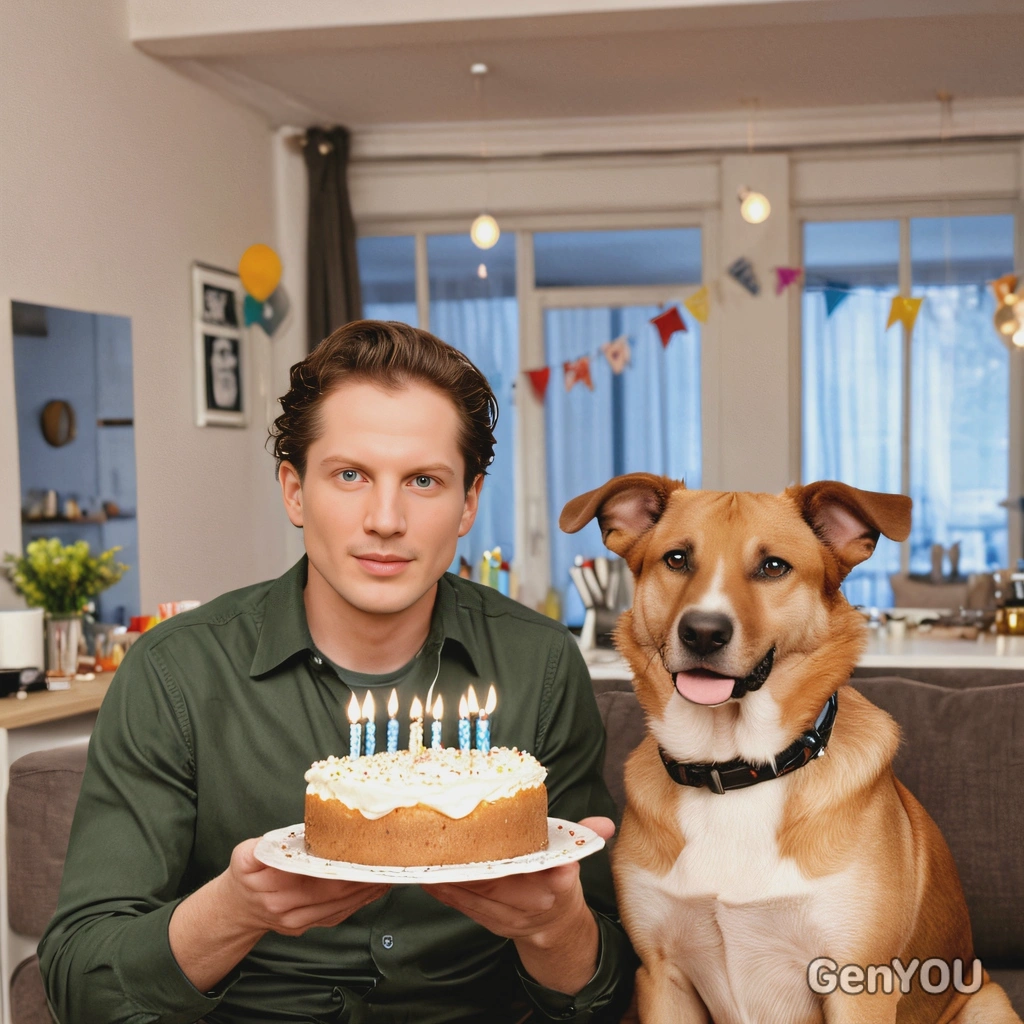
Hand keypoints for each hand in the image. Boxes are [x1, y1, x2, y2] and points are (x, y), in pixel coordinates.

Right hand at [169, 838, 389, 992]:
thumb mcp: (244, 855)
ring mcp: (299, 921)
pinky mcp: (310, 927)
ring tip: (388, 871)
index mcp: (270, 886)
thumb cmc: (247, 875)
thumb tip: (285, 840)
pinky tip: (376, 887)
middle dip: (360, 876)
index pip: (310, 873)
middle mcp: (286, 907)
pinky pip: (339, 914)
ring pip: (339, 905)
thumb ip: (261, 847)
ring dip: (366, 890)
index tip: (360, 852)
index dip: (337, 864)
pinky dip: (360, 901)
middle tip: (384, 860)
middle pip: (331, 891)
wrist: (239, 909)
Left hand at [421, 816, 614, 993]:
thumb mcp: (574, 858)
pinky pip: (464, 906)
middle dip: (475, 866)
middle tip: (451, 841)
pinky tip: (427, 876)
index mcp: (560, 885)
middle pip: (502, 884)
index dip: (539, 868)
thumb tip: (605, 824)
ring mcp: (510, 917)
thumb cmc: (558, 882)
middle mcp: (534, 903)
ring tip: (429, 856)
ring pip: (477, 896)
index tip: (520, 853)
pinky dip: (445, 891)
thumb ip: (582, 837)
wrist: (556, 928)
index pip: (556, 877)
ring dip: (451, 877)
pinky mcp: (490, 923)